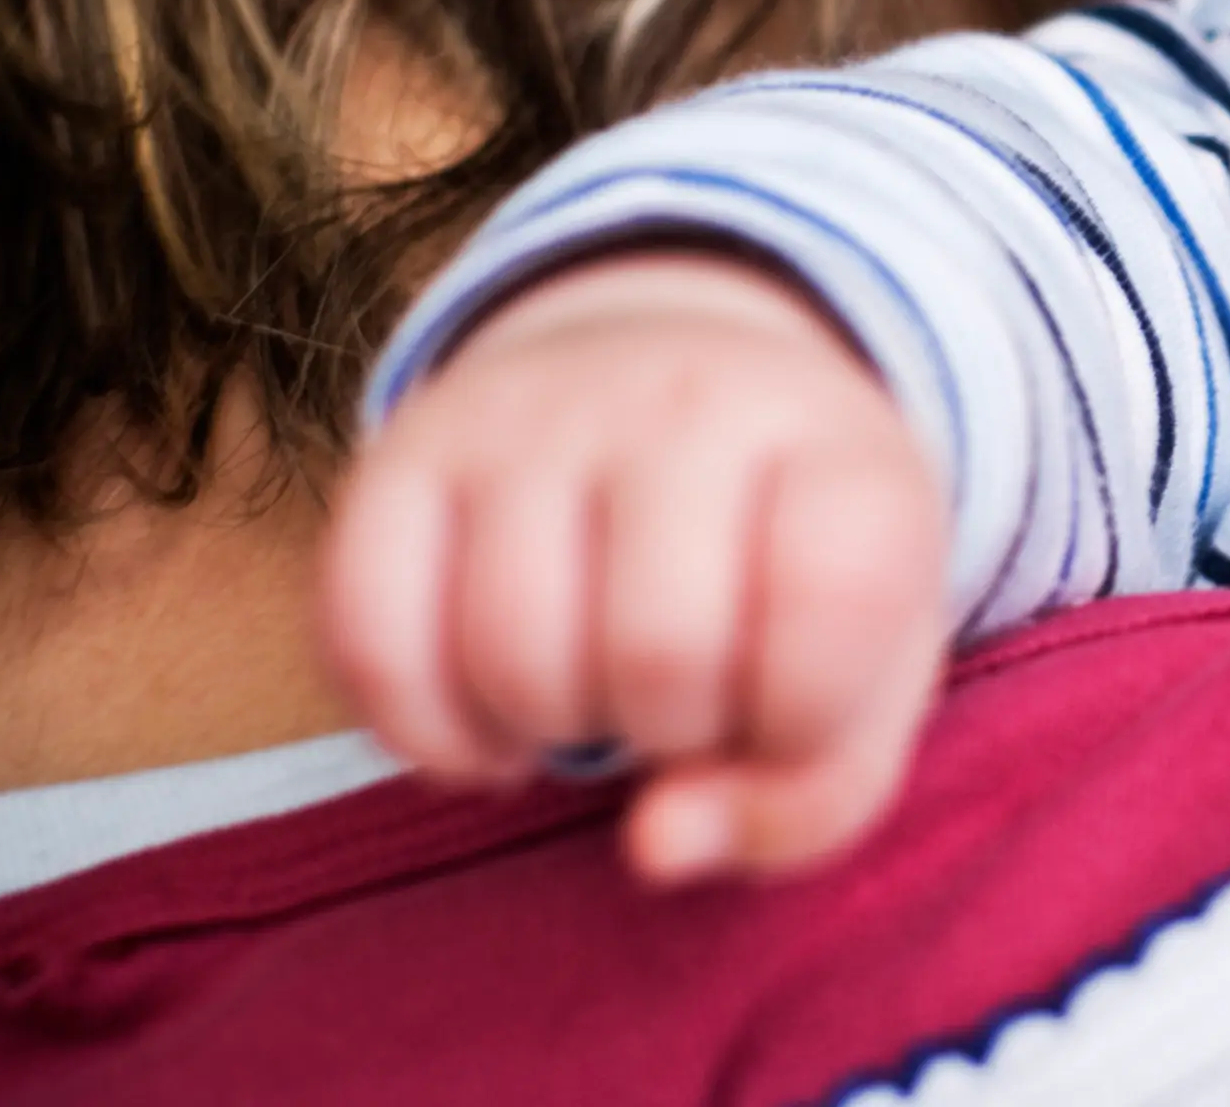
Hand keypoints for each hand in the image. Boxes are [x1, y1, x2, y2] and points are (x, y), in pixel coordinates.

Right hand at [322, 251, 947, 883]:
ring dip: (548, 731)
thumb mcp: (857, 686)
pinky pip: (372, 637)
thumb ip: (805, 801)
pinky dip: (425, 731)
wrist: (679, 385)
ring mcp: (540, 410)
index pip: (833, 602)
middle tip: (680, 697)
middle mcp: (692, 400)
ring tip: (590, 693)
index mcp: (842, 452)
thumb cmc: (784, 577)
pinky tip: (489, 722)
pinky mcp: (406, 445)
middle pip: (658, 649)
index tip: (785, 701)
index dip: (801, 716)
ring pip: (511, 651)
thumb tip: (656, 844)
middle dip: (670, 729)